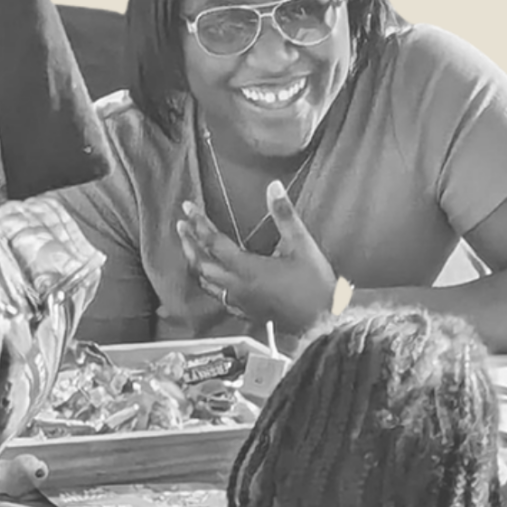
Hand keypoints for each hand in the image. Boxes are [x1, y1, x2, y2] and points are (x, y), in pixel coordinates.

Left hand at [176, 181, 336, 335]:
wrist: (325, 319)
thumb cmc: (315, 283)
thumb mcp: (302, 244)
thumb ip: (284, 215)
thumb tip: (273, 187)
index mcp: (248, 269)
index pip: (213, 242)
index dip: (199, 222)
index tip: (188, 208)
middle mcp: (238, 287)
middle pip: (202, 264)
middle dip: (189, 243)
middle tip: (182, 227)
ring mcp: (241, 302)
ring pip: (207, 284)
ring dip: (196, 264)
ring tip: (191, 250)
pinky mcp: (248, 312)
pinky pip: (220, 298)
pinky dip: (210, 285)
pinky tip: (213, 281)